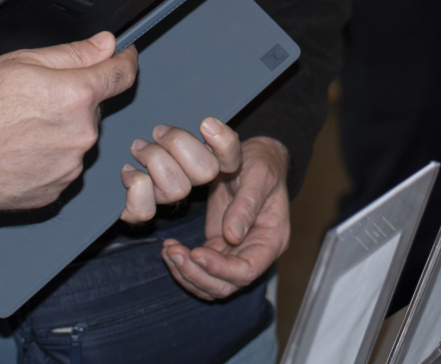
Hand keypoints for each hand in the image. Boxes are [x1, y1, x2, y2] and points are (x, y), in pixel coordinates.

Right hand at [0, 32, 137, 213]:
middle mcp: (81, 134)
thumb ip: (72, 53)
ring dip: (60, 132)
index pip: (122, 74)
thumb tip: (106, 45)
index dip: (124, 60)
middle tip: (34, 99)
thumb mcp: (20, 62)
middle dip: (73, 100)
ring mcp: (69, 167)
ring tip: (18, 129)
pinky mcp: (53, 192)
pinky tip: (18, 152)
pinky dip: (47, 159)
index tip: (122, 57)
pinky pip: (61, 168)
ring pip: (76, 140)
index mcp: (76, 95)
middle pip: (93, 109)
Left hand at [119, 116, 241, 222]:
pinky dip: (135, 189)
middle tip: (157, 132)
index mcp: (211, 157)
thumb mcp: (180, 119)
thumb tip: (208, 125)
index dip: (224, 144)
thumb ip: (201, 127)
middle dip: (177, 144)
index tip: (205, 124)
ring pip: (177, 189)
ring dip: (153, 160)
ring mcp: (170, 196)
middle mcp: (194, 181)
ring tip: (139, 148)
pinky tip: (129, 171)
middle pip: (206, 172)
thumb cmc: (155, 134)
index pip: (231, 157)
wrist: (117, 155)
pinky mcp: (144, 209)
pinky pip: (146, 212)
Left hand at [160, 135, 290, 300]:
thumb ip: (246, 206)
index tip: (197, 253)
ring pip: (210, 283)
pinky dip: (183, 264)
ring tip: (168, 250)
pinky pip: (200, 267)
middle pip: (225, 285)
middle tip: (174, 252)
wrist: (253, 157)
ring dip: (186, 273)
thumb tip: (232, 237)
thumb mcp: (258, 177)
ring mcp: (235, 253)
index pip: (248, 270)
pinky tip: (169, 247)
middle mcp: (254, 254)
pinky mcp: (219, 247)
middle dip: (197, 274)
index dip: (221, 269)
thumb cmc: (261, 164)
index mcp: (272, 240)